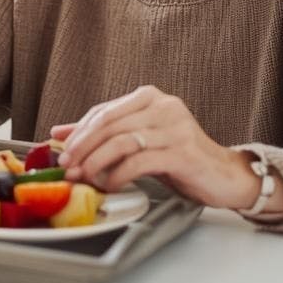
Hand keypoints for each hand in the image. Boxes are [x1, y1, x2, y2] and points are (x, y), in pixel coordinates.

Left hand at [51, 85, 265, 210]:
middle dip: (82, 147)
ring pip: (122, 141)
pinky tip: (111, 185)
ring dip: (96, 162)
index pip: (103, 111)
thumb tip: (59, 132)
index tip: (61, 152)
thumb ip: (104, 134)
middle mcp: (163, 106)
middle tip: (67, 167)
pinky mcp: (183, 152)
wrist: (223, 175)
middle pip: (110, 124)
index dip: (78, 132)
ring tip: (84, 178)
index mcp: (150, 97)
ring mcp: (175, 128)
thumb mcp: (139, 141)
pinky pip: (140, 161)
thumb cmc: (178, 157)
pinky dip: (119, 175)